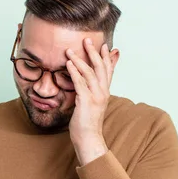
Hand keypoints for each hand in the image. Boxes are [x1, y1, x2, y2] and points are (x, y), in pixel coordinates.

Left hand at [66, 38, 115, 164]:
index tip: (104, 45)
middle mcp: (103, 92)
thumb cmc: (87, 124)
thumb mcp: (91, 105)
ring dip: (80, 59)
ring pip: (90, 72)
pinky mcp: (86, 101)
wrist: (89, 139)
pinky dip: (74, 71)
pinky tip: (69, 63)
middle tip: (87, 40)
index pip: (108, 71)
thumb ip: (90, 92)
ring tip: (70, 50)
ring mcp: (96, 96)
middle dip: (94, 53)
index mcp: (105, 92)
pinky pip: (80, 82)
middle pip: (101, 67)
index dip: (107, 57)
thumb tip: (85, 85)